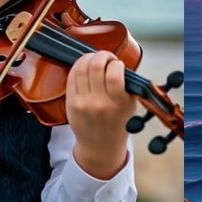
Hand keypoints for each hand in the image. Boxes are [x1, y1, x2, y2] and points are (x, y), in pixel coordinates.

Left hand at [66, 51, 131, 178]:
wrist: (100, 147)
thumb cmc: (118, 123)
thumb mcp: (131, 105)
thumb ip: (127, 84)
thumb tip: (118, 62)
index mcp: (118, 104)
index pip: (114, 74)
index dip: (116, 63)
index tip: (118, 65)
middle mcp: (99, 103)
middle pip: (95, 67)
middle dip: (102, 55)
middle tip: (106, 57)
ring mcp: (82, 103)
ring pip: (81, 68)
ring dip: (89, 57)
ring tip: (95, 59)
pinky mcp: (70, 103)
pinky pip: (71, 77)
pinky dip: (78, 67)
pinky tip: (85, 67)